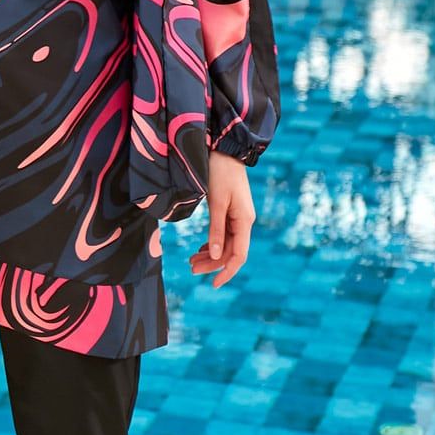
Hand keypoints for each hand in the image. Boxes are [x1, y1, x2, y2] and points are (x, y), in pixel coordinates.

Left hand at [189, 152, 254, 286]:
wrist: (224, 150)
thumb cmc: (220, 173)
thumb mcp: (216, 203)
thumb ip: (216, 230)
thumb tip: (214, 256)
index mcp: (244, 221)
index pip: (238, 255)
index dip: (227, 271)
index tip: (213, 284)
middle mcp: (244, 222)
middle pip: (229, 251)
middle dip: (211, 263)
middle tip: (190, 268)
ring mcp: (238, 217)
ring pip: (225, 244)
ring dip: (210, 254)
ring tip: (191, 261)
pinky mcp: (230, 211)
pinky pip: (223, 234)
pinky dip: (211, 243)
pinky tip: (200, 249)